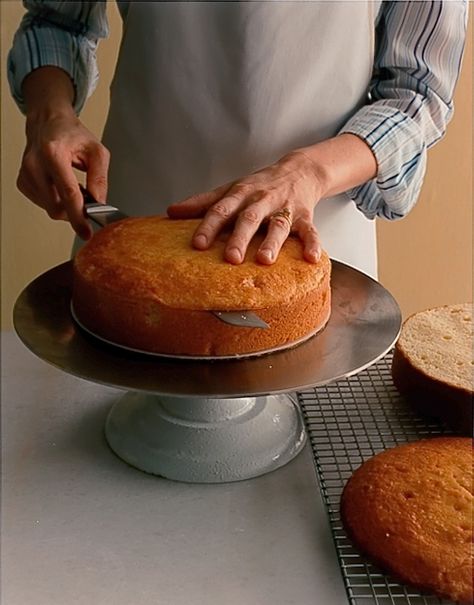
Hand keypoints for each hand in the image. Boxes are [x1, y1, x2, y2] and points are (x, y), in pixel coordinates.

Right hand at [18, 67, 109, 239]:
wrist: (48, 123)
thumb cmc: (72, 135)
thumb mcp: (97, 152)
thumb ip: (100, 179)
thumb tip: (99, 204)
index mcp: (54, 153)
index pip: (68, 193)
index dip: (78, 216)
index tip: (86, 232)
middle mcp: (35, 164)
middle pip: (56, 207)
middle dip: (74, 211)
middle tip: (86, 198)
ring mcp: (26, 174)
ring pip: (50, 208)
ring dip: (66, 204)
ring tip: (73, 184)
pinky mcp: (22, 182)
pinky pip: (43, 203)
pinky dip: (56, 200)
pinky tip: (60, 185)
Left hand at [167, 151, 323, 264]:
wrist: (300, 170)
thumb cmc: (259, 185)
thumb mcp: (230, 189)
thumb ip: (202, 202)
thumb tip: (171, 212)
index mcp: (240, 194)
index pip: (221, 210)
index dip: (209, 227)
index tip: (198, 244)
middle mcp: (261, 200)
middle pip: (249, 219)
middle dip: (239, 238)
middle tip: (231, 258)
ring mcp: (284, 208)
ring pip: (278, 225)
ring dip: (272, 242)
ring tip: (265, 260)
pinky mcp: (305, 216)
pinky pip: (310, 231)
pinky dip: (313, 244)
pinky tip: (312, 258)